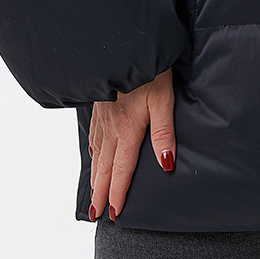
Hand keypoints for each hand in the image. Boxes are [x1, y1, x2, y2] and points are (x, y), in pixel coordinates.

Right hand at [88, 68, 176, 221]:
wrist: (127, 42)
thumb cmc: (151, 70)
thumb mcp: (164, 100)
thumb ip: (164, 133)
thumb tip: (166, 164)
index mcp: (128, 128)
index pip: (122, 169)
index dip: (118, 193)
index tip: (114, 214)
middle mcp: (111, 126)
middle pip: (105, 166)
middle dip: (100, 192)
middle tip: (96, 215)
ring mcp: (103, 115)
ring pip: (97, 153)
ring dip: (95, 176)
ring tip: (93, 194)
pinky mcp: (100, 104)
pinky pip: (94, 134)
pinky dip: (93, 151)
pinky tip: (94, 155)